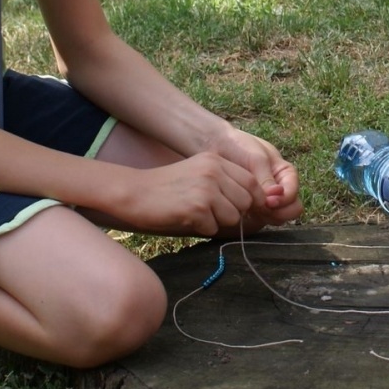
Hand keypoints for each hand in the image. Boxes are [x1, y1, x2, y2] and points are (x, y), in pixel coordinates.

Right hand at [112, 153, 260, 236]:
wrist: (134, 192)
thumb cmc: (166, 187)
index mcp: (216, 160)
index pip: (252, 181)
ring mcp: (206, 189)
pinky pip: (214, 228)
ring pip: (233, 217)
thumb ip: (224, 180)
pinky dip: (202, 228)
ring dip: (217, 221)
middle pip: (247, 201)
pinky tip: (185, 218)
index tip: (244, 209)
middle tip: (212, 213)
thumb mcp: (198, 172)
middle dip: (235, 212)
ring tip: (196, 214)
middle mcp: (214, 171)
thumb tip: (254, 202)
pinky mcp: (197, 209)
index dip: (253, 199)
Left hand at [199, 126, 303, 229]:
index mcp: (285, 174)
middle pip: (291, 210)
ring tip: (249, 209)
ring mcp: (267, 201)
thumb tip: (274, 198)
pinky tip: (242, 212)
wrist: (214, 147)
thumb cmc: (238, 147)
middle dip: (278, 212)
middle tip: (260, 208)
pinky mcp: (254, 209)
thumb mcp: (256, 158)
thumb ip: (266, 179)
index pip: (293, 194)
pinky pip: (261, 221)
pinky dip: (254, 220)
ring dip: (266, 217)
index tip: (268, 201)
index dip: (283, 200)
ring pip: (277, 218)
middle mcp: (279, 189)